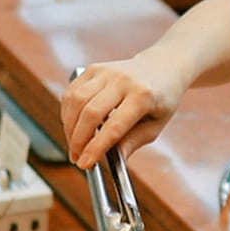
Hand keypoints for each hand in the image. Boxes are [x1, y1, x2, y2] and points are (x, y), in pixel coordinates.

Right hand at [60, 57, 184, 163]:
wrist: (162, 66)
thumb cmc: (161, 99)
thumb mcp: (156, 125)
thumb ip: (134, 141)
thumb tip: (114, 160)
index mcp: (143, 96)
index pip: (114, 127)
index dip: (96, 148)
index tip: (85, 164)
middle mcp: (123, 80)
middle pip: (90, 113)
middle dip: (78, 140)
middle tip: (76, 157)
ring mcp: (106, 72)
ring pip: (76, 101)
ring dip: (69, 127)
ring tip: (74, 143)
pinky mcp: (94, 68)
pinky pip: (72, 92)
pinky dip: (67, 112)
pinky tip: (73, 125)